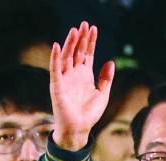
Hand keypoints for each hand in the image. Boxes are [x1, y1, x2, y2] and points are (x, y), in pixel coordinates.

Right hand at [49, 22, 114, 149]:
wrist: (79, 130)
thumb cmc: (89, 114)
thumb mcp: (102, 94)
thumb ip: (106, 79)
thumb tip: (110, 62)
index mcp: (84, 75)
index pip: (87, 54)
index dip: (90, 41)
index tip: (93, 28)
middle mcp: (74, 74)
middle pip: (77, 52)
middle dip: (80, 38)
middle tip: (84, 24)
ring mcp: (65, 79)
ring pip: (66, 57)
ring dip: (70, 43)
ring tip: (75, 30)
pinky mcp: (57, 86)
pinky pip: (55, 69)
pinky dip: (55, 58)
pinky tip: (58, 46)